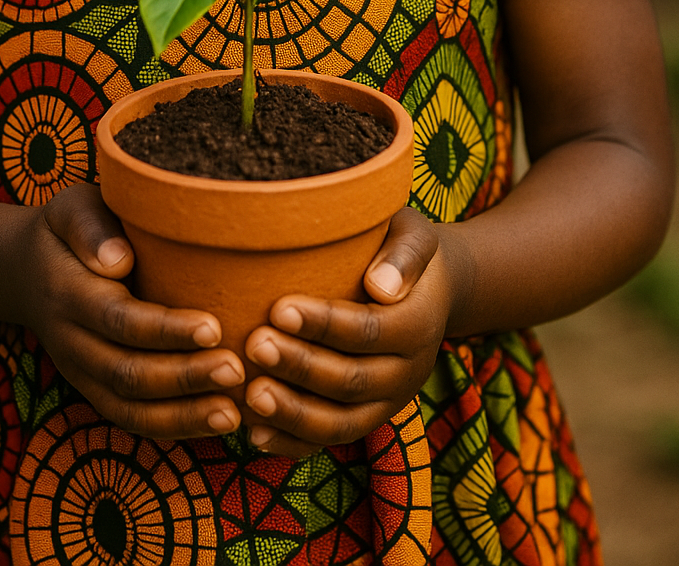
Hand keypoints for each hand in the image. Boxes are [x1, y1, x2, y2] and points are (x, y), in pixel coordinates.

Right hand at [18, 183, 245, 439]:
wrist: (25, 270)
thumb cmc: (67, 230)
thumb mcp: (72, 209)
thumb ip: (90, 228)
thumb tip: (118, 259)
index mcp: (68, 294)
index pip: (119, 319)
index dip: (166, 329)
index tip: (214, 327)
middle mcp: (70, 342)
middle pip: (127, 372)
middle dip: (184, 378)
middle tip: (235, 370)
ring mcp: (80, 372)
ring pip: (129, 408)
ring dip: (182, 415)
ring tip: (231, 412)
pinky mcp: (93, 389)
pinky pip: (129, 419)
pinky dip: (171, 428)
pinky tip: (214, 424)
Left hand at [242, 207, 449, 457]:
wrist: (427, 287)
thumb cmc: (401, 248)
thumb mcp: (413, 235)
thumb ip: (404, 254)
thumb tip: (380, 285)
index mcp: (418, 325)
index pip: (368, 330)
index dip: (324, 324)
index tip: (279, 308)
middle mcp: (407, 373)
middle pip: (351, 380)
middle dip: (300, 366)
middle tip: (254, 345)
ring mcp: (386, 402)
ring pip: (340, 423)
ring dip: (294, 413)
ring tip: (251, 394)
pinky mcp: (366, 419)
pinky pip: (330, 440)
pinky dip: (293, 443)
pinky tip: (255, 433)